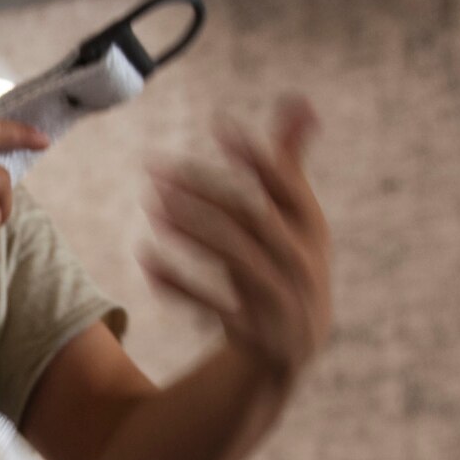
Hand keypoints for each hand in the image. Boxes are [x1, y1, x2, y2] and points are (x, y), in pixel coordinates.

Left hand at [139, 95, 331, 386]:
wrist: (284, 357)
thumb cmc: (281, 271)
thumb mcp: (288, 223)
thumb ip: (288, 165)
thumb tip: (299, 101)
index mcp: (312, 233)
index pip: (288, 188)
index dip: (256, 157)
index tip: (219, 126)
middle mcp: (304, 266)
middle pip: (254, 220)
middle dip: (205, 191)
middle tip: (155, 170)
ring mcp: (284, 303)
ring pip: (236, 261)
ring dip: (191, 231)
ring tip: (151, 207)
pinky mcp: (256, 337)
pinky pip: (215, 307)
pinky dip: (181, 284)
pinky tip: (146, 262)